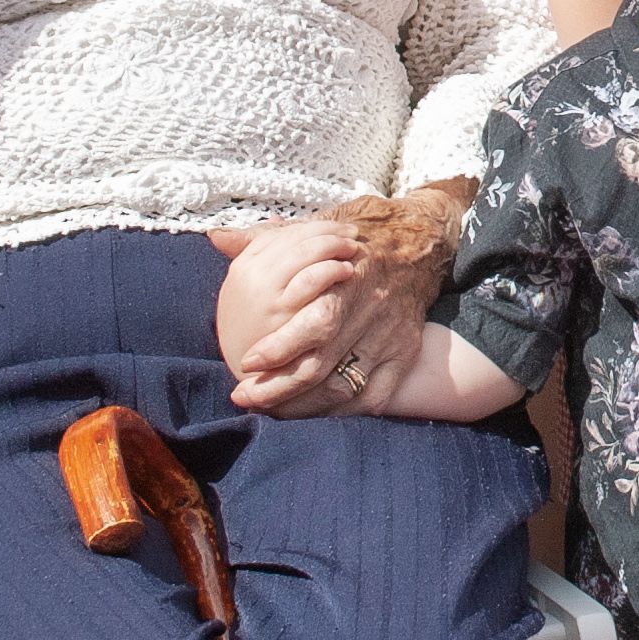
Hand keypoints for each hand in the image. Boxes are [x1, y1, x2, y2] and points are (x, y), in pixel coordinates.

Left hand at [213, 189, 459, 414]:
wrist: (421, 241)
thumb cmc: (356, 235)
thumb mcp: (315, 226)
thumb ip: (265, 237)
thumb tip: (216, 238)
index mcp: (350, 277)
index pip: (317, 322)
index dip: (281, 348)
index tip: (247, 361)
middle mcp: (373, 310)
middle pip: (324, 364)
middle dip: (279, 388)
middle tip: (244, 396)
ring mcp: (391, 337)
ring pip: (345, 387)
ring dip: (303, 406)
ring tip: (269, 411)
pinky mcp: (405, 354)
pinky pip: (374, 397)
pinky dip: (341, 412)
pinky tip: (313, 413)